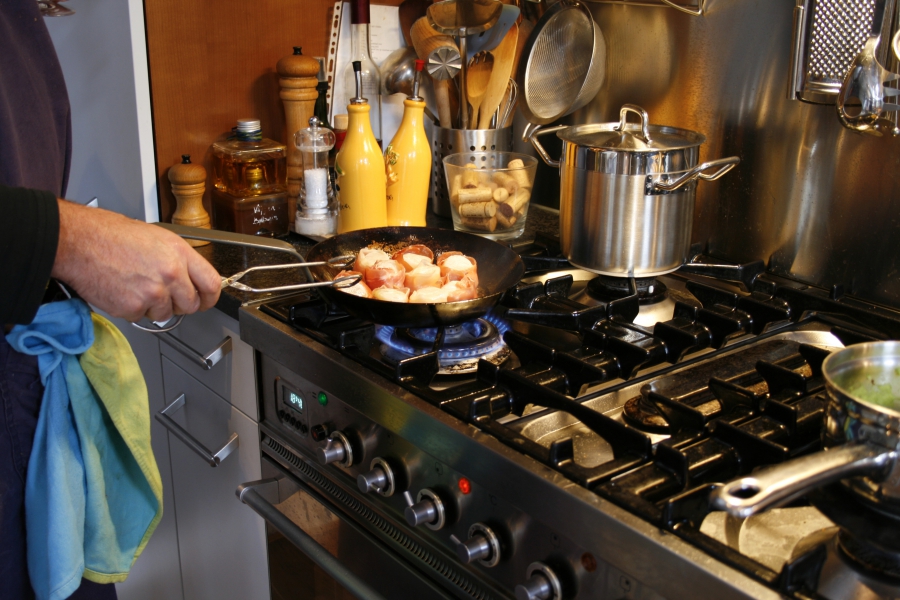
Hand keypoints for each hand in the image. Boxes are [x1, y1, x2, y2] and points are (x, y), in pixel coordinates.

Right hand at [51, 200, 220, 321]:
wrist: (79, 241)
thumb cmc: (110, 235)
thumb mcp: (156, 237)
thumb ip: (178, 260)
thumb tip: (190, 277)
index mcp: (179, 253)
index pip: (211, 283)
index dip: (210, 297)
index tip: (206, 300)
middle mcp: (171, 273)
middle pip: (191, 305)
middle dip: (180, 304)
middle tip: (164, 295)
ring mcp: (153, 292)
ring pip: (166, 314)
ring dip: (154, 306)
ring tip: (136, 285)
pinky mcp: (134, 307)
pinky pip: (141, 317)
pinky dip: (132, 309)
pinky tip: (122, 290)